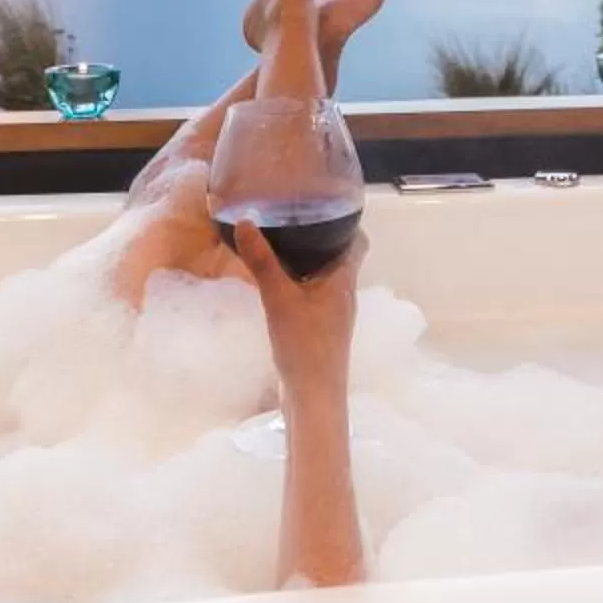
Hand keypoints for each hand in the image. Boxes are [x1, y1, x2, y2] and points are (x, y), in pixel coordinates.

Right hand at [230, 222, 361, 404]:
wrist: (313, 397)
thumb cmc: (304, 345)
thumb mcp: (279, 298)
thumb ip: (262, 262)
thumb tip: (245, 222)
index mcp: (344, 281)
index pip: (358, 241)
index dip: (347, 221)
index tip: (323, 205)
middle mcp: (345, 295)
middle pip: (341, 257)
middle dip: (322, 239)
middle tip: (294, 220)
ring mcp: (335, 315)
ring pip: (326, 278)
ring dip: (310, 262)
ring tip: (282, 246)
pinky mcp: (322, 331)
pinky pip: (315, 296)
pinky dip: (301, 284)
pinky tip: (279, 285)